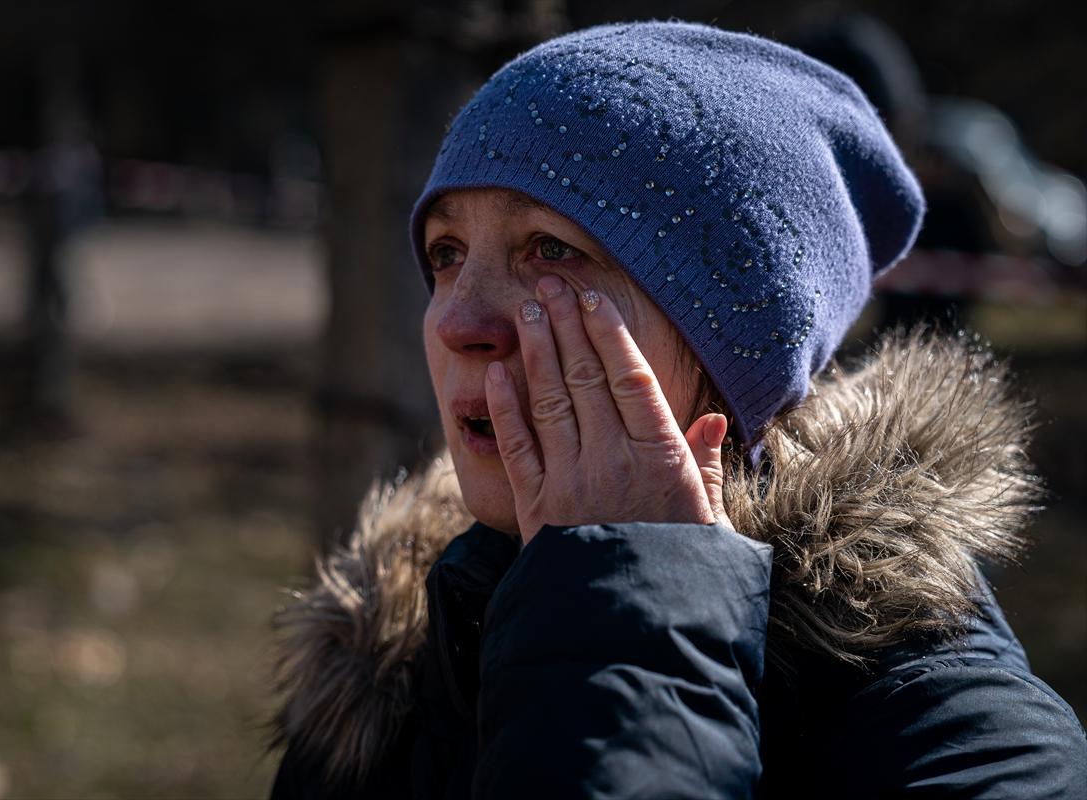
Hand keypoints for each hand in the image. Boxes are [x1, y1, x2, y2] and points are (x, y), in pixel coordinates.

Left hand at [484, 274, 731, 545]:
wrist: (630, 631)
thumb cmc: (678, 572)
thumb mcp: (707, 520)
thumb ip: (706, 468)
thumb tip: (716, 421)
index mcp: (659, 458)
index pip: (630, 379)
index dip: (609, 335)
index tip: (593, 300)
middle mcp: (612, 460)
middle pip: (585, 377)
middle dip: (566, 325)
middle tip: (550, 284)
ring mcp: (570, 481)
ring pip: (550, 400)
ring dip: (536, 351)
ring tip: (526, 311)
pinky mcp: (535, 507)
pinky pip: (518, 447)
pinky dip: (506, 408)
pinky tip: (500, 374)